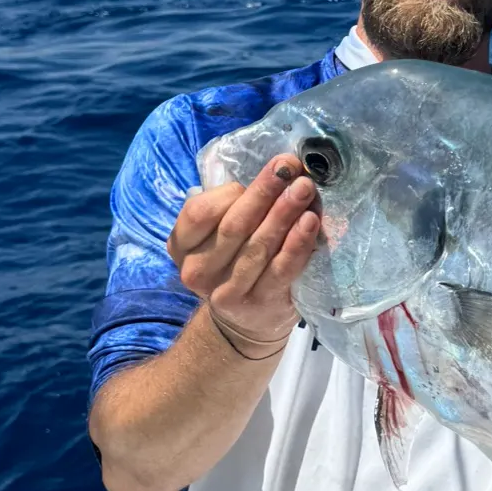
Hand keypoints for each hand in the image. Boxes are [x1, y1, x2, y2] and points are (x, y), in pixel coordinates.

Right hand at [168, 155, 320, 349]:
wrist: (244, 324)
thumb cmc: (233, 265)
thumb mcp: (216, 238)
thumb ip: (230, 209)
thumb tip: (273, 174)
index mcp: (181, 246)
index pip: (199, 212)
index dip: (232, 191)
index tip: (263, 172)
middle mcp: (198, 271)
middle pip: (234, 225)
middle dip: (265, 192)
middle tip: (290, 167)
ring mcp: (228, 291)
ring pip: (259, 245)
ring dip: (285, 213)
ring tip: (304, 188)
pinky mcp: (261, 303)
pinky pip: (282, 268)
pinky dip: (297, 243)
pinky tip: (310, 221)